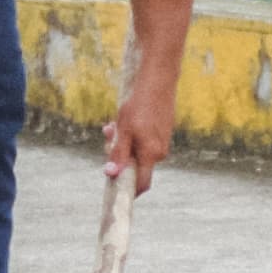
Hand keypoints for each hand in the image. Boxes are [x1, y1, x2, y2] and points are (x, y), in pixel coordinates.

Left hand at [104, 69, 176, 194]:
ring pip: (138, 151)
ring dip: (124, 142)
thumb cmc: (139, 106)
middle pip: (136, 165)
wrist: (158, 82)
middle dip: (119, 156)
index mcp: (150, 155)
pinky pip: (145, 142)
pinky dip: (133, 135)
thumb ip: (118, 154)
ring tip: (113, 124)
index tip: (115, 188)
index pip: (142, 183)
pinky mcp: (163, 132)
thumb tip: (111, 174)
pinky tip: (126, 119)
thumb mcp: (123, 131)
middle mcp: (159, 152)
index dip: (129, 190)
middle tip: (108, 136)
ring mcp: (162, 142)